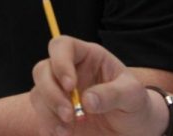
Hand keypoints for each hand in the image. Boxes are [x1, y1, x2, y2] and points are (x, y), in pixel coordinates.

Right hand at [30, 36, 161, 135]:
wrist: (134, 130)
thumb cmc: (135, 104)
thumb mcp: (133, 96)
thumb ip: (112, 94)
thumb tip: (87, 101)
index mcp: (87, 57)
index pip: (62, 46)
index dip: (60, 62)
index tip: (70, 86)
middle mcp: (69, 71)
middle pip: (42, 70)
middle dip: (51, 93)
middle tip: (69, 115)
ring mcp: (59, 93)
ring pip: (38, 94)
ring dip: (48, 113)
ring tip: (67, 131)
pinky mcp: (55, 114)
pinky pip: (40, 116)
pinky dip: (47, 126)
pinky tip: (62, 134)